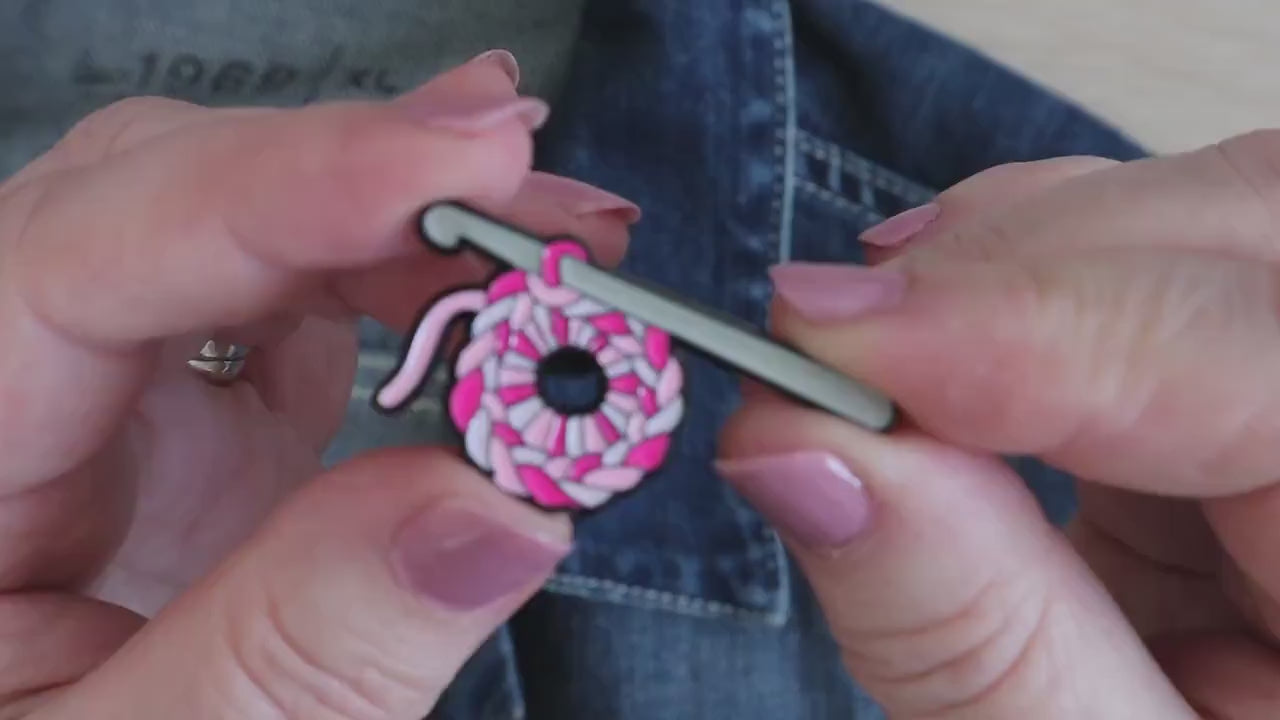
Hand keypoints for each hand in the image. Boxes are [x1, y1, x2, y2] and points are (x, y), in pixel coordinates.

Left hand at [0, 51, 637, 717]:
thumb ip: (304, 650)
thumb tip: (494, 510)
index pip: (80, 256)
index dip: (282, 184)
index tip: (457, 167)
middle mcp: (22, 403)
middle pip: (174, 202)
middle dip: (375, 180)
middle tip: (538, 210)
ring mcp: (119, 414)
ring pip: (251, 236)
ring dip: (410, 228)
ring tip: (545, 257)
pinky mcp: (201, 438)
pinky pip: (294, 313)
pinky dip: (404, 293)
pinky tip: (474, 303)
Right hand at [718, 132, 1279, 718]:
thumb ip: (966, 638)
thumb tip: (797, 447)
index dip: (1047, 323)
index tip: (828, 341)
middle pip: (1256, 240)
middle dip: (1021, 264)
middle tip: (819, 335)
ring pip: (1200, 233)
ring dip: (1010, 264)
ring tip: (863, 347)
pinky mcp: (1249, 416)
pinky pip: (1148, 289)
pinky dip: (1018, 291)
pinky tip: (934, 344)